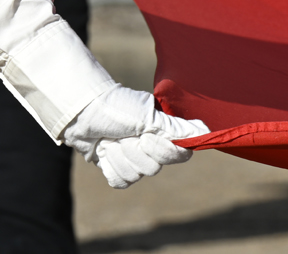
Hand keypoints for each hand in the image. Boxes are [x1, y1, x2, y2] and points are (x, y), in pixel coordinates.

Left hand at [64, 85, 205, 189]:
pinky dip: (111, 165)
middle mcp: (151, 148)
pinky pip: (121, 181)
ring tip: (111, 139)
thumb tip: (206, 131)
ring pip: (136, 175)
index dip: (163, 150)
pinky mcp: (116, 168)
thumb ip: (176, 128)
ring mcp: (133, 159)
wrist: (81, 111)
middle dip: (135, 150)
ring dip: (120, 155)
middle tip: (124, 134)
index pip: (179, 155)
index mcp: (162, 133)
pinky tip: (104, 150)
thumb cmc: (116, 107)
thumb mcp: (147, 115)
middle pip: (154, 168)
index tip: (146, 135)